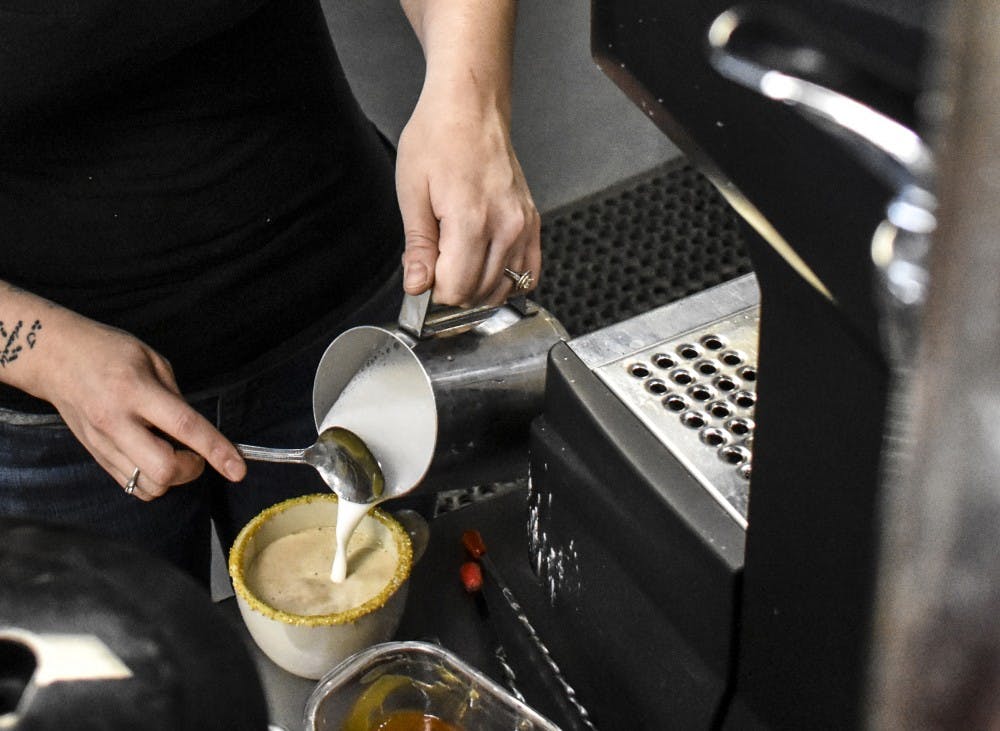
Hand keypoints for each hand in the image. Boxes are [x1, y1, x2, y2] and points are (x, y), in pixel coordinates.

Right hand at [34, 315, 245, 499]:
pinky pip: (131, 484)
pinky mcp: (95, 455)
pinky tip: (153, 457)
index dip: (216, 451)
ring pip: (147, 486)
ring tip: (173, 453)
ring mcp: (102, 442)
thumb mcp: (151, 359)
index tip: (237, 469)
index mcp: (136, 391)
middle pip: (163, 470)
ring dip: (171, 478)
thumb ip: (176, 396)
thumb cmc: (105, 351)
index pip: (184, 428)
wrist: (53, 358)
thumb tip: (194, 430)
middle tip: (195, 453)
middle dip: (190, 470)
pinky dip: (151, 480)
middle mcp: (116, 422)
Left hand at [395, 85, 540, 306]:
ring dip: (478, 289)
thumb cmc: (438, 138)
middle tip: (435, 265)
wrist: (471, 107)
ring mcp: (523, 226)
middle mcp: (505, 227)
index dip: (433, 290)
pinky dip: (507, 282)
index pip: (456, 289)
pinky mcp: (532, 223)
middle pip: (479, 293)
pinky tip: (486, 269)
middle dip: (453, 290)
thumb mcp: (412, 192)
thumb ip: (418, 246)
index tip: (423, 274)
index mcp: (471, 220)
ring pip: (504, 289)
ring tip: (458, 264)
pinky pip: (528, 273)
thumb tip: (418, 286)